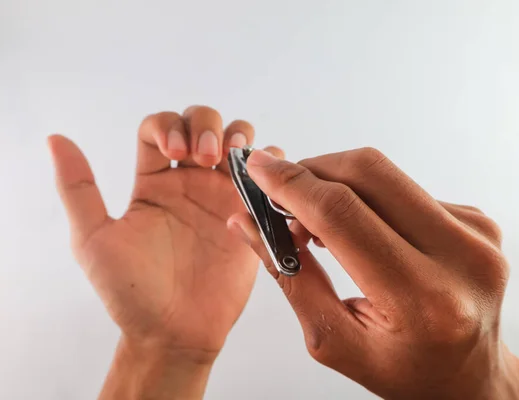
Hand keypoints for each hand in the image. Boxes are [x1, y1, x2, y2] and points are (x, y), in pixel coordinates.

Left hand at [49, 106, 281, 398]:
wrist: (175, 332)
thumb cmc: (133, 292)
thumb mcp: (93, 239)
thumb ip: (78, 189)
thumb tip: (56, 140)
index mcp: (153, 181)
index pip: (160, 127)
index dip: (169, 126)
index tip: (174, 151)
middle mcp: (189, 182)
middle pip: (202, 122)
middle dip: (207, 125)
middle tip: (206, 157)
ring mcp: (222, 197)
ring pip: (238, 141)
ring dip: (239, 136)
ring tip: (235, 157)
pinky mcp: (250, 215)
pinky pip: (266, 178)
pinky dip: (269, 163)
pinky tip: (259, 178)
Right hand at [229, 148, 518, 398]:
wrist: (469, 376)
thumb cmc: (405, 370)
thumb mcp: (335, 341)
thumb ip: (291, 278)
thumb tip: (249, 223)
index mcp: (422, 298)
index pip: (343, 214)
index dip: (293, 185)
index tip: (259, 169)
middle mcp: (459, 256)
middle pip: (369, 173)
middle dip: (312, 170)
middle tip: (281, 192)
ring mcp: (474, 233)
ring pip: (386, 174)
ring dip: (337, 183)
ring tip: (314, 220)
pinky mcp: (476, 219)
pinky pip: (405, 187)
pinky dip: (368, 196)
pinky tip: (358, 226)